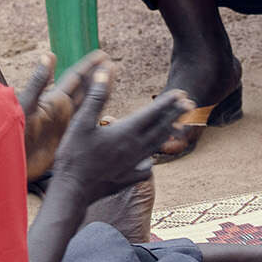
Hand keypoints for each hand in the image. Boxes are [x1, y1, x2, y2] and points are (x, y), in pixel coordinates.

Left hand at [16, 51, 108, 182]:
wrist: (6, 159)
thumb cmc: (11, 130)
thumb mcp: (26, 104)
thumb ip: (38, 82)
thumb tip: (49, 54)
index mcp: (52, 99)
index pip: (74, 78)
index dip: (88, 66)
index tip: (102, 55)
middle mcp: (59, 110)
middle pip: (83, 89)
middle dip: (97, 77)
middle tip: (112, 64)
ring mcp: (63, 125)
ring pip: (86, 106)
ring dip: (97, 94)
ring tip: (110, 83)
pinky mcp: (64, 141)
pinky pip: (84, 127)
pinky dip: (94, 120)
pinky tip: (105, 117)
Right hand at [53, 88, 186, 206]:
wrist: (72, 190)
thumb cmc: (74, 155)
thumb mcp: (81, 121)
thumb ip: (96, 96)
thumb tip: (106, 71)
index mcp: (126, 132)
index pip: (153, 113)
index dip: (168, 102)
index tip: (181, 93)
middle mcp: (134, 148)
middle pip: (160, 128)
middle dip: (175, 114)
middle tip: (189, 104)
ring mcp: (133, 165)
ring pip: (156, 146)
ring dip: (168, 133)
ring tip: (178, 126)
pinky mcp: (128, 178)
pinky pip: (146, 167)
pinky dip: (151, 159)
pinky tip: (150, 159)